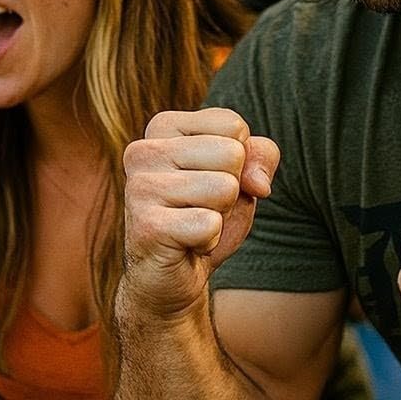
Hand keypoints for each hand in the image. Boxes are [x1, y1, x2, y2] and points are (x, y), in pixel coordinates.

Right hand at [120, 108, 279, 319]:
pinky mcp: (146, 226)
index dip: (238, 160)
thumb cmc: (207, 213)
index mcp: (162, 126)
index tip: (210, 178)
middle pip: (232, 154)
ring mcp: (139, 188)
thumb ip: (261, 156)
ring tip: (193, 223)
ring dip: (220, 215)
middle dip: (231, 188)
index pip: (233, 125)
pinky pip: (210, 224)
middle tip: (202, 206)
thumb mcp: (242, 175)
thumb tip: (259, 183)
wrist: (174, 275)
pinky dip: (209, 240)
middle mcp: (143, 150)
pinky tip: (186, 243)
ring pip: (225, 188)